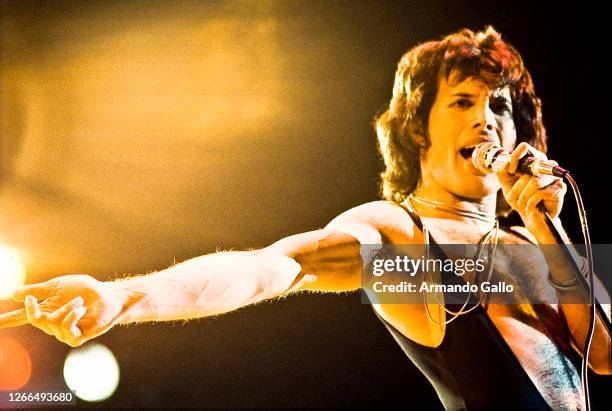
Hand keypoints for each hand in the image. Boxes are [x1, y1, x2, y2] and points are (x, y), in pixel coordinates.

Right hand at [0, 275, 129, 346]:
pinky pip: (65, 329)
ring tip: (81, 302)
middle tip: (69, 296)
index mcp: (45, 310)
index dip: (5, 321)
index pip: (20, 317)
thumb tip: (14, 294)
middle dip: (44, 305)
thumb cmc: (85, 289)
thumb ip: (37, 290)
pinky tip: (81, 311)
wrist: (107, 296)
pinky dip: (72, 316)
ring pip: (52, 322)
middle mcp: (51, 324)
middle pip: (34, 318)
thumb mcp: (58, 285)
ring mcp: (62, 332)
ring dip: (68, 307)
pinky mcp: (75, 338)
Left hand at [495, 142, 566, 230]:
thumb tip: (507, 164)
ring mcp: (554, 176)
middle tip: (513, 198)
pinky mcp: (560, 189)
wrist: (529, 216)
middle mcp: (547, 164)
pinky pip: (540, 193)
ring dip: (523, 196)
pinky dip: (530, 203)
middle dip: (517, 187)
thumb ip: (501, 170)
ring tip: (521, 203)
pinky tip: (530, 207)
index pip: (525, 147)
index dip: (515, 157)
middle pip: (529, 167)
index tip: (510, 170)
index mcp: (533, 159)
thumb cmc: (518, 196)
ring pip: (535, 182)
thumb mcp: (505, 182)